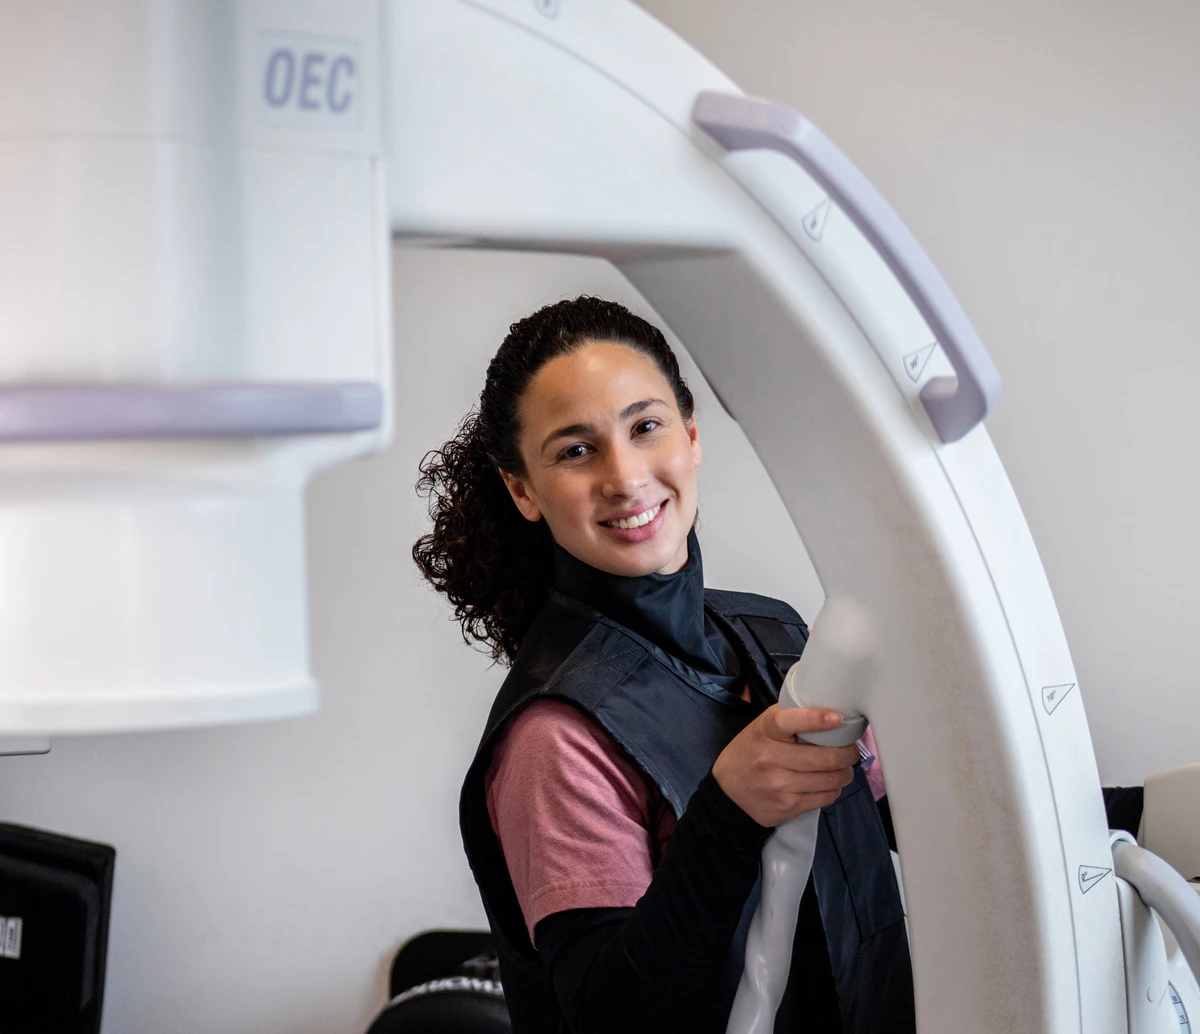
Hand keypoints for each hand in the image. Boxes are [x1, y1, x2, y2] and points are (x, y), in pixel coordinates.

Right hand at [712, 706, 858, 826]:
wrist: (727, 791)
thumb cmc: (750, 751)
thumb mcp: (761, 728)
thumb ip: (788, 719)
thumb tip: (829, 712)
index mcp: (765, 732)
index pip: (788, 722)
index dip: (815, 719)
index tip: (837, 717)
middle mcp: (770, 759)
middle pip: (824, 758)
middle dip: (848, 754)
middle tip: (852, 750)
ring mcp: (779, 786)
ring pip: (829, 780)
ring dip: (844, 773)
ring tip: (844, 768)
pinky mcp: (787, 807)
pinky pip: (824, 798)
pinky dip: (834, 789)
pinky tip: (829, 783)